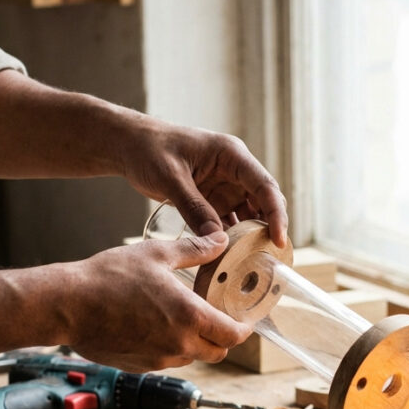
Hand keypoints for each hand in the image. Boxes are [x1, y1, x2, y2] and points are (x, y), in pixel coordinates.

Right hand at [61, 232, 251, 370]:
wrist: (67, 305)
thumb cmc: (109, 276)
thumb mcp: (157, 254)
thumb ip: (196, 250)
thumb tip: (221, 240)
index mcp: (189, 317)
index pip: (234, 335)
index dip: (245, 328)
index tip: (246, 318)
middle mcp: (179, 345)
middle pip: (219, 351)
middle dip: (225, 337)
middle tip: (220, 316)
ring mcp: (159, 360)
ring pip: (193, 357)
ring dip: (198, 342)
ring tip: (186, 317)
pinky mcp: (140, 367)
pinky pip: (168, 360)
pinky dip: (173, 347)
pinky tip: (158, 325)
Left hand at [118, 117, 287, 247]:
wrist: (129, 145)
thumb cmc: (149, 148)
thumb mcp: (170, 177)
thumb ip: (193, 207)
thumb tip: (216, 239)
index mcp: (231, 155)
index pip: (264, 186)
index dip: (276, 213)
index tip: (279, 238)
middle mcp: (233, 171)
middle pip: (262, 202)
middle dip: (268, 229)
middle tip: (271, 258)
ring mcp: (223, 187)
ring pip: (247, 215)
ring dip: (249, 237)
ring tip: (250, 263)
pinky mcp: (211, 200)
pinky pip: (227, 222)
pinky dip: (229, 239)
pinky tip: (227, 258)